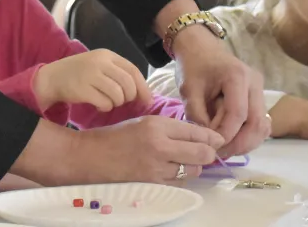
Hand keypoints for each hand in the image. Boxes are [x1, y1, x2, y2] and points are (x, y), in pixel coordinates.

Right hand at [34, 49, 151, 111]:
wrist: (52, 78)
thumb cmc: (80, 74)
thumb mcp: (99, 66)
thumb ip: (118, 74)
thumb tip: (143, 95)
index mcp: (107, 55)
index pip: (133, 70)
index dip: (143, 87)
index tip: (147, 101)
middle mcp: (100, 62)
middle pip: (128, 84)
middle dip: (129, 97)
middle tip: (121, 101)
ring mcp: (90, 75)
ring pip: (118, 95)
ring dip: (116, 103)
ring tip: (107, 101)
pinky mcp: (82, 89)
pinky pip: (105, 103)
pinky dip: (105, 107)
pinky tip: (98, 104)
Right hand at [69, 116, 223, 183]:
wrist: (89, 157)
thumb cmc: (115, 137)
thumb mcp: (143, 123)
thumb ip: (169, 129)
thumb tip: (197, 136)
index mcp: (157, 125)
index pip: (195, 131)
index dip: (211, 137)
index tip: (218, 140)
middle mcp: (159, 146)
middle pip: (201, 153)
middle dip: (208, 154)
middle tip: (209, 154)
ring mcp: (155, 168)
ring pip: (191, 170)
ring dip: (192, 167)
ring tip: (184, 162)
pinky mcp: (151, 184)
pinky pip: (177, 183)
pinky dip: (179, 178)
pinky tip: (170, 171)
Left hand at [173, 26, 268, 156]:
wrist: (201, 49)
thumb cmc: (193, 66)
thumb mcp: (188, 90)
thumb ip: (197, 115)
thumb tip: (208, 141)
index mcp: (237, 76)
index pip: (238, 114)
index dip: (226, 134)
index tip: (210, 145)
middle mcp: (255, 83)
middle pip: (257, 123)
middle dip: (238, 143)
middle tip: (219, 153)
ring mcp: (260, 90)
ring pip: (262, 126)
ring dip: (246, 143)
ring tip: (224, 149)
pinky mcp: (259, 98)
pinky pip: (261, 123)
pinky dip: (249, 137)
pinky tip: (232, 141)